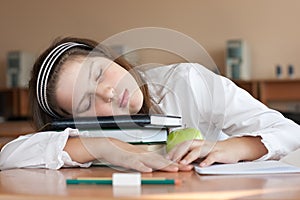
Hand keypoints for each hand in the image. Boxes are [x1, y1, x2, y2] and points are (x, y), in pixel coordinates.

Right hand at [65, 137, 192, 171]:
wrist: (109, 146)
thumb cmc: (123, 152)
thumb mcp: (138, 158)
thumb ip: (148, 162)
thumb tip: (158, 167)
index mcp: (148, 156)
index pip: (165, 160)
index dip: (177, 163)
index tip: (188, 166)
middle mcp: (144, 156)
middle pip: (162, 161)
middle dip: (176, 165)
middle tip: (188, 167)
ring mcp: (136, 158)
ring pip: (152, 161)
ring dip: (164, 165)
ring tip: (174, 169)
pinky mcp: (127, 160)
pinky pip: (136, 164)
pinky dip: (142, 167)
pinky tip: (149, 170)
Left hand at [167, 136, 267, 166]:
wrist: (232, 148)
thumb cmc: (215, 150)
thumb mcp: (201, 151)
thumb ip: (190, 154)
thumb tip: (177, 160)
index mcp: (196, 143)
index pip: (182, 144)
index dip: (174, 150)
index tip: (166, 157)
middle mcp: (202, 144)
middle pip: (188, 146)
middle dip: (178, 153)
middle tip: (171, 160)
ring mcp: (210, 148)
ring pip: (198, 151)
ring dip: (190, 157)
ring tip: (183, 163)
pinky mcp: (219, 154)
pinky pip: (212, 157)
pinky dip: (207, 161)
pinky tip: (202, 166)